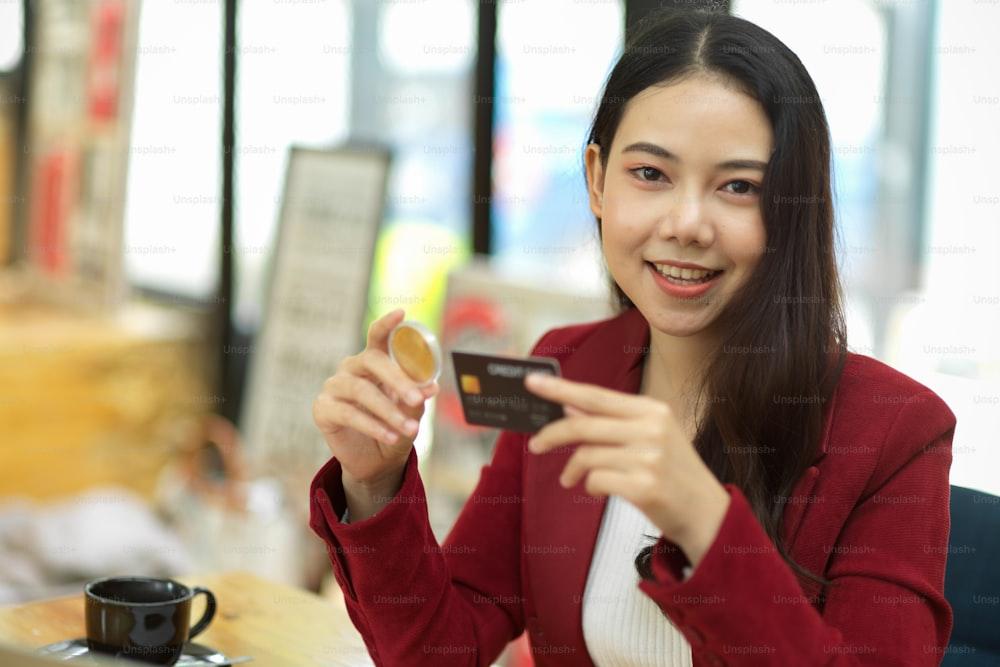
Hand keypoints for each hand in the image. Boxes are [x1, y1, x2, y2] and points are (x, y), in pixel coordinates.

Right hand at [312, 308, 438, 487]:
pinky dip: (373, 426)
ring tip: (410, 430)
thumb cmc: (394, 426)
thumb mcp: (411, 413)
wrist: (375, 461)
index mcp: (374, 361)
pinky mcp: (323, 409)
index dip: (387, 324)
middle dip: (398, 379)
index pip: (377, 336)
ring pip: (362, 391)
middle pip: (372, 361)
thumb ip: (417, 398)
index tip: (401, 314)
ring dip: (389, 411)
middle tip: (417, 398)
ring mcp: (334, 386)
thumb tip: (431, 387)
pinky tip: (391, 437)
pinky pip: (349, 413)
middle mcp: (352, 368)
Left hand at [523, 373, 729, 563]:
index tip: (532, 382)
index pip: (596, 396)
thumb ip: (610, 421)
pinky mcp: (645, 486)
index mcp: (652, 410)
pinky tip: (598, 491)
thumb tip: (570, 406)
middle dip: (552, 435)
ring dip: (573, 470)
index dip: (561, 389)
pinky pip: (596, 480)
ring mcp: (650, 457)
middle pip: (584, 425)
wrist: (708, 514)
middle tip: (535, 445)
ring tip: (572, 479)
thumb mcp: (649, 438)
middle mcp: (652, 429)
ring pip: (587, 455)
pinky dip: (590, 487)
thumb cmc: (674, 474)